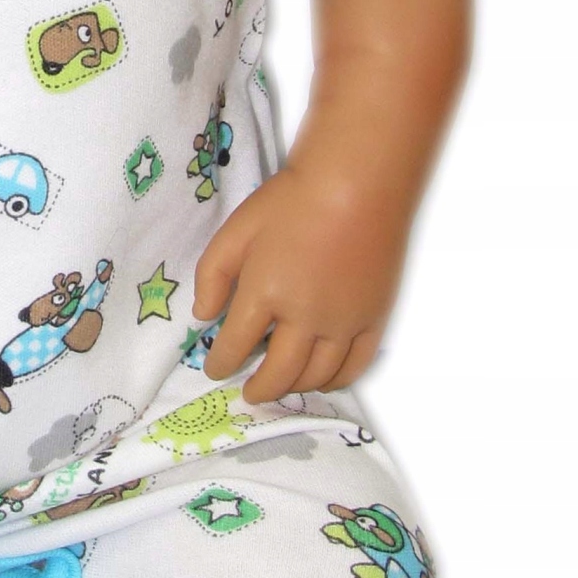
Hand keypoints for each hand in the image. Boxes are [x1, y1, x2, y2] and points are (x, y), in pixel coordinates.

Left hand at [190, 163, 409, 401]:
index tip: (215, 369)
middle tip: (248, 394)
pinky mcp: (374, 319)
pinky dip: (335, 381)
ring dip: (293, 388)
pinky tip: (321, 380)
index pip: (235, 346)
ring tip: (280, 387)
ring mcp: (343, 323)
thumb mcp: (236, 230)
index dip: (221, 364)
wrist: (358, 183)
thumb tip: (203, 315)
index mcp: (264, 294)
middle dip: (258, 389)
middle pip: (278, 373)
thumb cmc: (291, 200)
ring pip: (316, 376)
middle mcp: (304, 318)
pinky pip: (354, 367)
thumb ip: (211, 275)